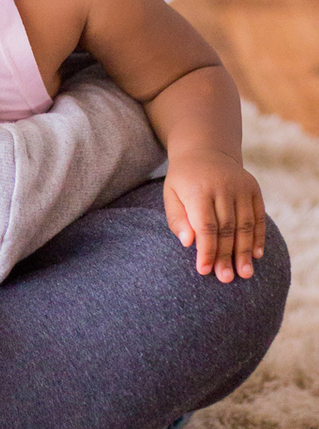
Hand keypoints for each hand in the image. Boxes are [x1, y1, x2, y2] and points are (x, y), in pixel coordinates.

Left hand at [162, 149, 265, 280]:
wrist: (205, 150)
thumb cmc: (183, 180)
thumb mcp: (171, 195)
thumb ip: (177, 219)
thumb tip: (189, 243)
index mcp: (198, 190)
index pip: (205, 226)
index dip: (206, 250)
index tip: (204, 270)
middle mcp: (222, 187)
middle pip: (227, 228)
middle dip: (226, 256)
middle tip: (226, 278)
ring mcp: (241, 187)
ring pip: (245, 224)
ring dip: (245, 251)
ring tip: (244, 273)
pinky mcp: (253, 188)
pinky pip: (258, 216)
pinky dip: (258, 236)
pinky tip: (255, 255)